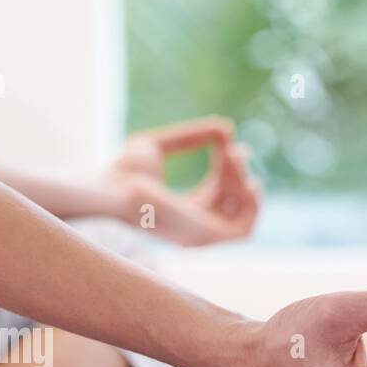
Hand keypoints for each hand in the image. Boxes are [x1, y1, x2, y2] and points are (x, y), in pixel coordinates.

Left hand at [105, 116, 261, 245]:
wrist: (113, 188)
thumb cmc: (123, 170)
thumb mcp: (159, 145)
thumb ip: (190, 136)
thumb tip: (226, 128)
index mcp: (181, 210)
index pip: (217, 190)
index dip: (227, 165)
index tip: (227, 142)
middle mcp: (192, 226)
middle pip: (230, 200)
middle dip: (237, 170)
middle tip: (231, 148)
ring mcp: (198, 235)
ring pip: (239, 212)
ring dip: (243, 181)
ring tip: (233, 156)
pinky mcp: (204, 237)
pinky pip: (244, 231)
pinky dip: (253, 208)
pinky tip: (249, 182)